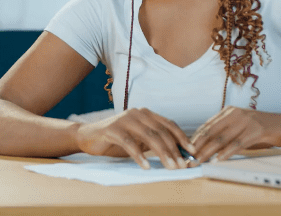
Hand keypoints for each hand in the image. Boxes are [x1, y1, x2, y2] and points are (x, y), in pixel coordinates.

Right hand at [75, 108, 195, 169]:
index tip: (192, 151)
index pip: (169, 124)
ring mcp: (125, 119)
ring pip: (149, 136)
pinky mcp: (113, 128)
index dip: (182, 137)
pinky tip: (146, 166)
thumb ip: (155, 142)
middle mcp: (138, 113)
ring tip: (170, 167)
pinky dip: (139, 155)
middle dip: (173, 150)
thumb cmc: (117, 139)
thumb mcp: (139, 140)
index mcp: (147, 114)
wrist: (88, 136)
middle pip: (161, 132)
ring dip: (162, 153)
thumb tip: (178, 154)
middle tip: (181, 165)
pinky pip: (129, 142)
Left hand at [190, 107, 280, 163]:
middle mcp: (235, 113)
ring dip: (209, 151)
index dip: (195, 139)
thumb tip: (207, 149)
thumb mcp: (242, 128)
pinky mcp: (257, 130)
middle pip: (212, 131)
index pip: (207, 126)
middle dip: (199, 146)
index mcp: (229, 112)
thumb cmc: (263, 129)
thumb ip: (226, 135)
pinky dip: (226, 153)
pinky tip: (219, 160)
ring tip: (199, 161)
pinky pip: (238, 143)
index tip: (186, 151)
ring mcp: (246, 121)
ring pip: (222, 138)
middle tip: (189, 159)